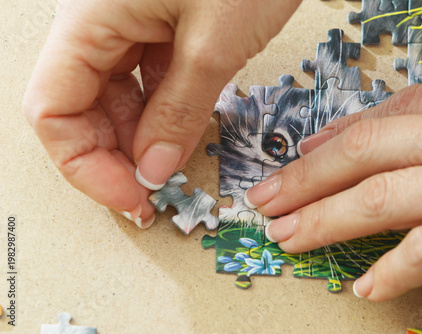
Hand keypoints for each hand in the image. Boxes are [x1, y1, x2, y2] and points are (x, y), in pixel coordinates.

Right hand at [23, 0, 300, 227]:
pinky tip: (180, 132)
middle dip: (113, 158)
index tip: (129, 197)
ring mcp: (126, 23)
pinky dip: (161, 112)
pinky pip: (145, 80)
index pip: (52, 111)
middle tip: (152, 194)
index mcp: (90, 17)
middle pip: (79, 108)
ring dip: (138, 139)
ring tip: (170, 169)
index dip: (85, 166)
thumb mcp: (214, 44)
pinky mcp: (157, 27)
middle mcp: (97, 21)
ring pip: (113, 98)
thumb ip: (179, 112)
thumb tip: (153, 167)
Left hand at [244, 74, 421, 300]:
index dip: (326, 143)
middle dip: (304, 180)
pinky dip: (391, 272)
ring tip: (287, 238)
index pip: (379, 120)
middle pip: (363, 153)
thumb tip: (334, 139)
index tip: (293, 160)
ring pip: (379, 198)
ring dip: (323, 221)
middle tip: (264, 201)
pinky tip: (365, 288)